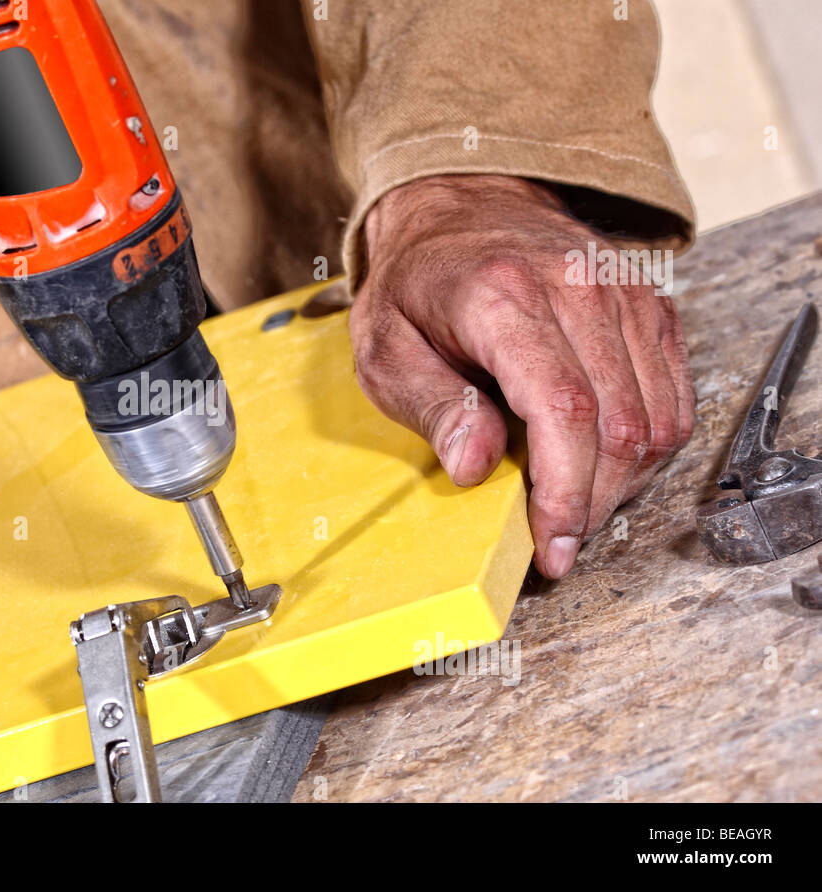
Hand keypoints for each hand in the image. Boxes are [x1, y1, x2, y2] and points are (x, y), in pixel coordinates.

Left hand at [351, 175, 693, 578]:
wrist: (455, 206)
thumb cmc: (415, 283)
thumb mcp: (384, 349)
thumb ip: (430, 407)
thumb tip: (474, 467)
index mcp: (502, 296)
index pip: (563, 409)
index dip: (565, 490)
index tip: (552, 543)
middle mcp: (576, 287)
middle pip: (618, 425)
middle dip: (592, 503)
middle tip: (557, 542)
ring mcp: (623, 292)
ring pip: (657, 418)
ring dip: (624, 484)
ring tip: (577, 507)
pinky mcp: (649, 303)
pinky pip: (675, 395)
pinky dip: (648, 447)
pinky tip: (606, 466)